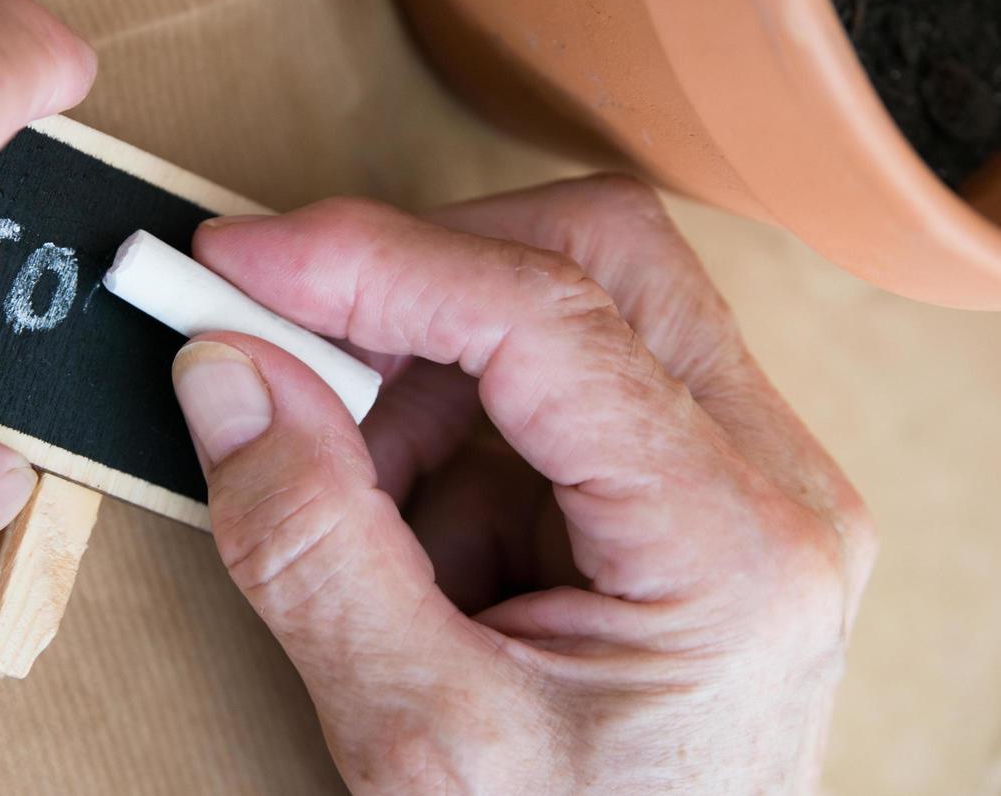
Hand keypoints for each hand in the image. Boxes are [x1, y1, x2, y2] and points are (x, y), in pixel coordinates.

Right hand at [172, 180, 876, 793]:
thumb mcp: (421, 740)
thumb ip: (312, 548)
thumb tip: (228, 374)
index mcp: (733, 545)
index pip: (547, 317)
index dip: (375, 262)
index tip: (242, 262)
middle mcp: (772, 483)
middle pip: (598, 260)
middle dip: (424, 284)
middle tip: (294, 344)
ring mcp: (745, 478)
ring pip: (573, 305)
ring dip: (432, 377)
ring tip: (372, 511)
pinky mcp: (693, 488)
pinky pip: (558, 385)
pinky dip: (458, 431)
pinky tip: (427, 541)